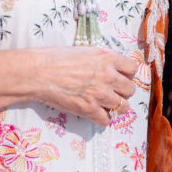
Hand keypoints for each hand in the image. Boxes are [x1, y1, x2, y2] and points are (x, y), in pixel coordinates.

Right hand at [22, 47, 142, 123]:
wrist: (38, 72)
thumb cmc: (55, 58)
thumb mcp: (84, 51)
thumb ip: (100, 60)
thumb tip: (110, 68)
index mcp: (107, 58)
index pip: (132, 68)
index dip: (127, 74)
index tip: (121, 77)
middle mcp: (108, 76)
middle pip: (130, 89)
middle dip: (123, 92)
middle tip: (112, 92)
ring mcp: (100, 94)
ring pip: (123, 107)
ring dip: (115, 106)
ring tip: (105, 104)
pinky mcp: (89, 109)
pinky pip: (107, 120)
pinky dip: (102, 118)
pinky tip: (95, 113)